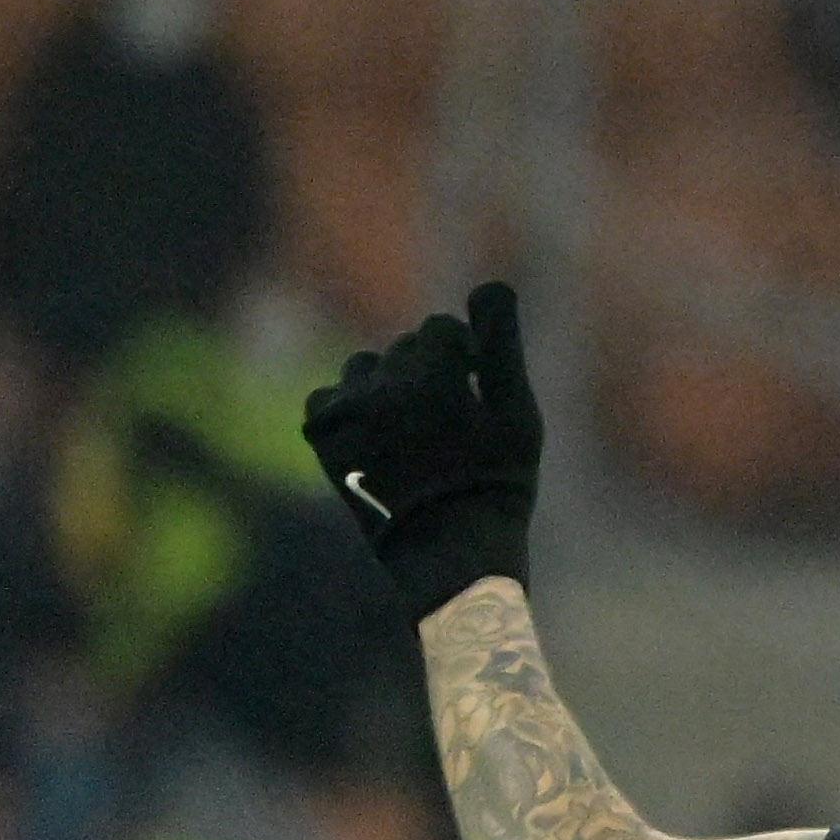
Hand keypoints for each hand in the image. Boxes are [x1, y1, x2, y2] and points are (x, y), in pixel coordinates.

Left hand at [305, 280, 542, 619]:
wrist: (447, 555)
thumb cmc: (497, 484)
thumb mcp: (519, 417)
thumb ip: (502, 346)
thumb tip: (491, 284)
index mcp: (431, 376)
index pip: (441, 330)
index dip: (466, 360)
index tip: (477, 396)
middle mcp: (379, 384)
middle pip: (404, 348)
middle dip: (427, 375)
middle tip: (450, 426)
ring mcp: (345, 408)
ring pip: (366, 367)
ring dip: (389, 389)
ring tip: (413, 433)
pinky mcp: (320, 431)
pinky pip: (332, 395)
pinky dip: (354, 410)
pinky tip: (380, 441)